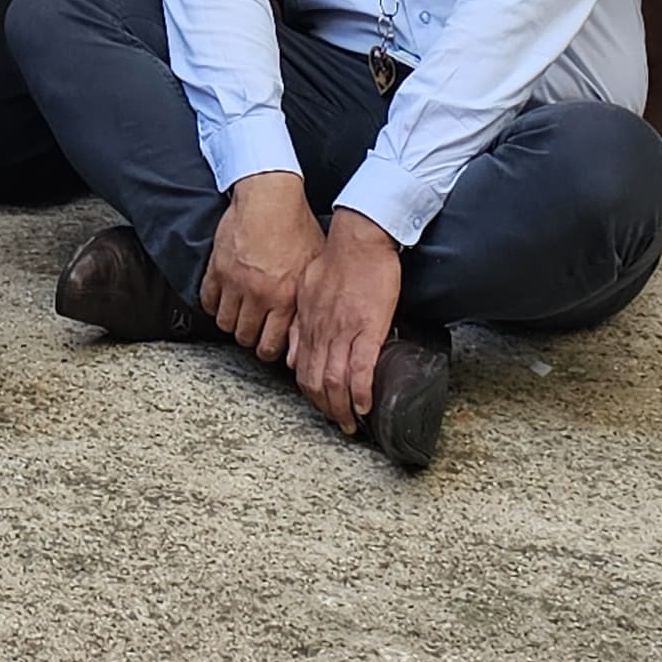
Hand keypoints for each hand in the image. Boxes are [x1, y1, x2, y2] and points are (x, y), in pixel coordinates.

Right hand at [203, 174, 323, 358]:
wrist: (269, 196)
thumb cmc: (296, 226)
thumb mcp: (314, 267)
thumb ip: (307, 302)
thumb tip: (305, 330)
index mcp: (286, 298)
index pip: (270, 346)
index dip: (269, 349)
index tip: (268, 342)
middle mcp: (259, 295)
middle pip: (245, 337)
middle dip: (250, 336)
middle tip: (254, 327)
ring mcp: (235, 283)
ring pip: (224, 323)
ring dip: (231, 321)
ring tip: (239, 313)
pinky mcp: (216, 268)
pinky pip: (207, 300)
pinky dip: (213, 303)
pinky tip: (223, 297)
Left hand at [288, 210, 406, 434]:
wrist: (359, 238)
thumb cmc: (338, 260)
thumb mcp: (307, 290)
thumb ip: (300, 322)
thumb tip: (294, 352)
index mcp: (308, 322)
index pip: (301, 368)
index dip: (310, 394)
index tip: (322, 406)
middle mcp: (321, 330)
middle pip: (314, 380)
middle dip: (326, 408)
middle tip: (339, 423)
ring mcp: (343, 330)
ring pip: (334, 379)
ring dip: (342, 407)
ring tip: (351, 423)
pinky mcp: (367, 327)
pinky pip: (360, 367)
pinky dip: (361, 391)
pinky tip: (365, 405)